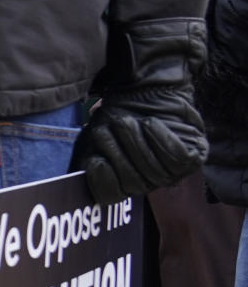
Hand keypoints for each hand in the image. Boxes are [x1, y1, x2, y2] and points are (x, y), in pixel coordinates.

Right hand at [75, 19, 207, 203]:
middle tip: (116, 125)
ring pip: (155, 171)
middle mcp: (147, 182)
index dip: (103, 180)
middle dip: (122, 152)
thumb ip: (93, 156)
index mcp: (121, 181)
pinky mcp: (193, 158)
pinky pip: (175, 158)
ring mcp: (172, 173)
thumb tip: (96, 165)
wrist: (150, 90)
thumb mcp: (98, 135)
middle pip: (134, 183)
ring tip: (133, 120)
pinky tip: (151, 123)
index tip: (96, 159)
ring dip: (139, 141)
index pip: (112, 196)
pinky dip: (161, 138)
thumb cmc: (121, 114)